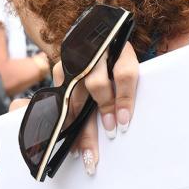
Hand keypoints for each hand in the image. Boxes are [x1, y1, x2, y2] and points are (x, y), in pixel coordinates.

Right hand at [64, 42, 139, 175]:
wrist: (95, 36)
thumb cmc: (118, 59)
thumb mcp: (129, 65)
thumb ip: (129, 87)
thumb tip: (125, 121)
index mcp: (119, 47)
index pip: (123, 73)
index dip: (124, 99)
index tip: (123, 124)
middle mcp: (95, 52)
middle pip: (98, 86)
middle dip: (101, 116)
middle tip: (107, 140)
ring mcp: (74, 60)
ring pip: (76, 96)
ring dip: (81, 126)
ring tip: (87, 152)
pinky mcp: (59, 70)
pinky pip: (61, 100)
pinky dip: (65, 123)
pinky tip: (68, 141)